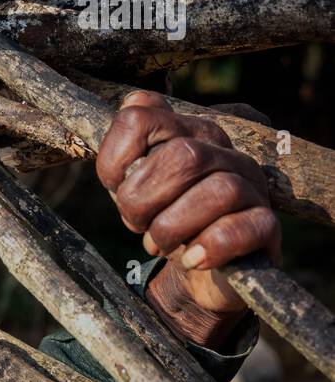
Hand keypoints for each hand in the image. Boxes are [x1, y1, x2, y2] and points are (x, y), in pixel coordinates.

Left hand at [95, 91, 280, 342]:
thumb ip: (128, 151)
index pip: (140, 117)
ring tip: (160, 243)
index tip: (115, 187)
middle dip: (142, 199)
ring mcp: (251, 185)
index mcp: (186, 132)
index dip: (114, 158)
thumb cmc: (165, 220)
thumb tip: (132, 107)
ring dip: (172, 227)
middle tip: (137, 223)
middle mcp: (223, 151)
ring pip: (219, 191)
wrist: (200, 275)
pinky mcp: (266, 225)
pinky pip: (242, 229)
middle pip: (183, 155)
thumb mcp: (135, 186)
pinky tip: (192, 259)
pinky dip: (210, 247)